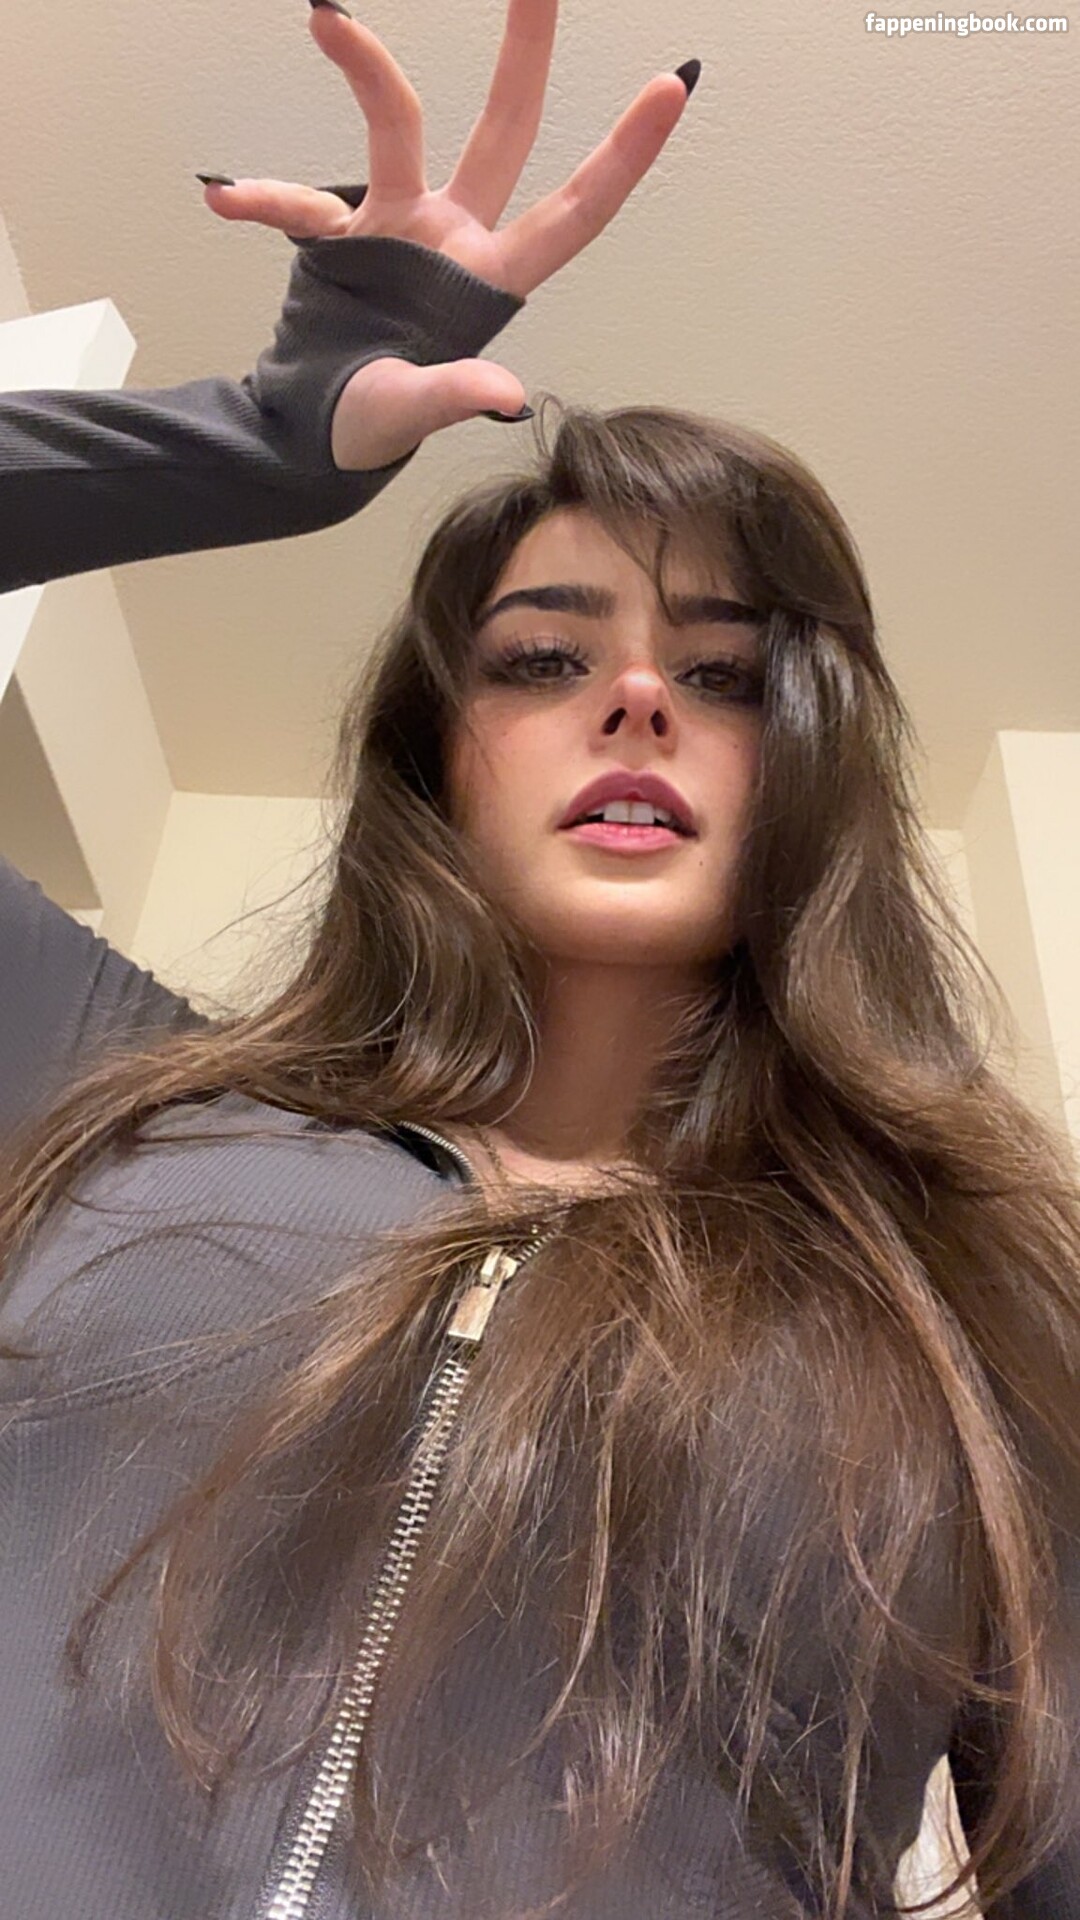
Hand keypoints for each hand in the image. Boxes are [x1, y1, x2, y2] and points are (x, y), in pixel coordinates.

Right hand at [201, 0, 697, 470]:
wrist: (302, 435)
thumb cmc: (368, 431)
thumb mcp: (408, 413)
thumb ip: (452, 394)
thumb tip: (506, 392)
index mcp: (489, 280)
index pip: (573, 210)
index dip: (624, 153)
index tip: (671, 87)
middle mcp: (452, 237)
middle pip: (502, 128)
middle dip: (525, 53)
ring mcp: (396, 228)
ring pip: (396, 125)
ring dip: (365, 71)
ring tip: (326, 17)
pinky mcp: (339, 235)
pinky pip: (301, 199)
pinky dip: (261, 198)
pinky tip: (224, 203)